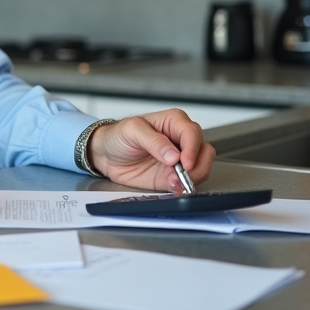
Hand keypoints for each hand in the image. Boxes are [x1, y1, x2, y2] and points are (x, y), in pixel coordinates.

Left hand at [86, 110, 214, 191]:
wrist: (105, 155)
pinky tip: (172, 186)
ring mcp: (179, 160)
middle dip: (196, 165)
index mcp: (174, 122)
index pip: (192, 133)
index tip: (184, 163)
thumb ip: (154, 141)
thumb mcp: (132, 131)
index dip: (192, 149)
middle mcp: (181, 140)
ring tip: (173, 181)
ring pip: (201, 168)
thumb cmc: (118, 136)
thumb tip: (174, 155)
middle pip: (204, 151)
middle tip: (182, 174)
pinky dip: (183, 187)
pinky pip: (187, 183)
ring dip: (191, 178)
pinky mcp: (173, 176)